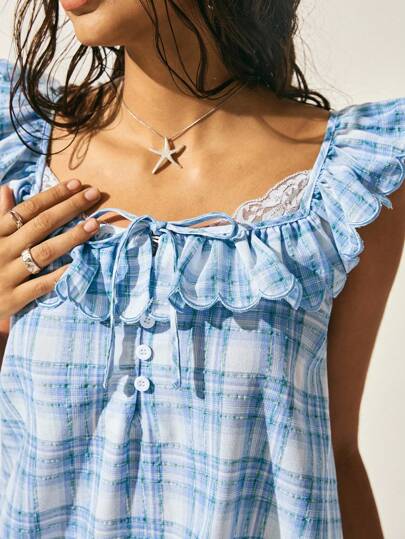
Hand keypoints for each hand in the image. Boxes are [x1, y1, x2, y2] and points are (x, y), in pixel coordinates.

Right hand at [0, 179, 101, 317]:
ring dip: (72, 237)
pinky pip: (42, 284)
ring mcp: (7, 274)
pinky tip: (80, 264)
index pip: (28, 208)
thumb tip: (7, 188)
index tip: (77, 184)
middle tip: (93, 194)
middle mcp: (2, 250)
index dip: (53, 195)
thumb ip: (0, 216)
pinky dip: (61, 274)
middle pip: (41, 224)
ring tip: (94, 225)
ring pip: (45, 252)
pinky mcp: (13, 298)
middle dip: (69, 207)